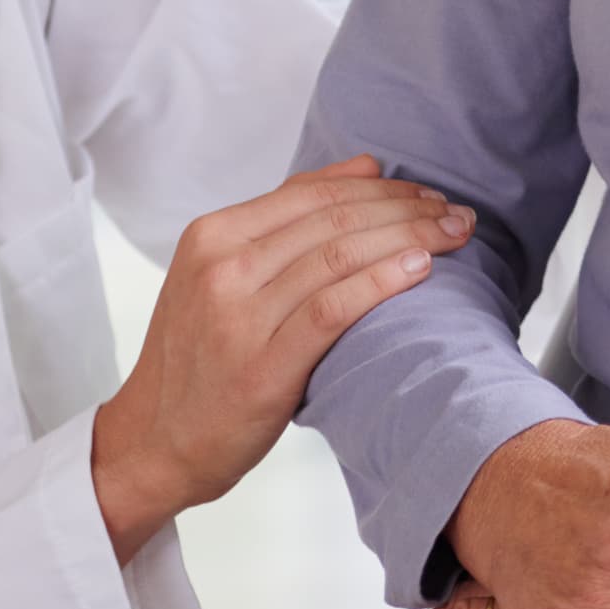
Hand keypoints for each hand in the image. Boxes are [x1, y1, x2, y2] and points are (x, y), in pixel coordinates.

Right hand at [90, 157, 471, 561]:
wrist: (154, 442)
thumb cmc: (200, 358)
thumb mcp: (222, 274)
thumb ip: (288, 219)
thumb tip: (367, 166)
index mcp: (212, 235)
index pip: (313, 193)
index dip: (380, 188)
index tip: (426, 194)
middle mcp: (221, 267)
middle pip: (332, 220)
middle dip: (405, 209)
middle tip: (455, 213)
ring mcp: (238, 318)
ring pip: (339, 256)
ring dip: (408, 238)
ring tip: (453, 236)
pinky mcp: (261, 368)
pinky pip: (332, 309)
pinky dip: (382, 282)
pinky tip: (420, 269)